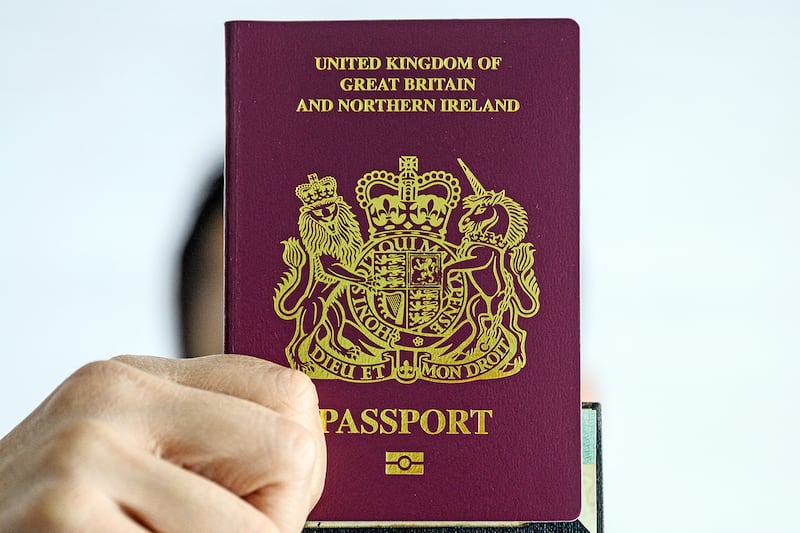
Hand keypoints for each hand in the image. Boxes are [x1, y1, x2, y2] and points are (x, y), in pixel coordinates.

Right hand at [0, 354, 325, 531]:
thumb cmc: (53, 520)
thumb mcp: (127, 460)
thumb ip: (208, 444)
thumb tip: (308, 461)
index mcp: (137, 378)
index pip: (287, 394)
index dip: (298, 462)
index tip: (268, 502)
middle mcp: (111, 398)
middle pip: (288, 452)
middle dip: (273, 521)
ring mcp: (83, 454)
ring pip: (254, 529)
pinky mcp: (62, 515)